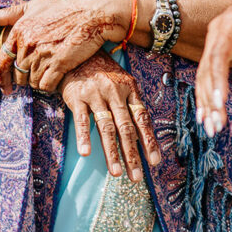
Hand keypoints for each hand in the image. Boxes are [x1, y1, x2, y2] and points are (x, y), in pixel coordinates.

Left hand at [0, 0, 125, 93]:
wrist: (93, 12)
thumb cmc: (65, 7)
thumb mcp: (35, 5)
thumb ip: (8, 13)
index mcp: (19, 30)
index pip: (1, 61)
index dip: (1, 78)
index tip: (6, 88)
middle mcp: (28, 43)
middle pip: (19, 74)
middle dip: (26, 79)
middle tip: (38, 76)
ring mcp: (43, 54)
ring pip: (33, 82)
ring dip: (40, 81)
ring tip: (51, 73)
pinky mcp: (59, 63)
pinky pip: (46, 85)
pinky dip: (51, 86)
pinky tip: (58, 78)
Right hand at [60, 53, 162, 180]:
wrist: (78, 54)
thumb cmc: (104, 74)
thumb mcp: (123, 83)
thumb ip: (132, 106)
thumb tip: (145, 136)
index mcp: (130, 89)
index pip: (142, 119)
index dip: (149, 141)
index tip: (154, 162)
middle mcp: (115, 92)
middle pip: (126, 127)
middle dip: (132, 154)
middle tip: (136, 177)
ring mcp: (96, 94)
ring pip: (106, 127)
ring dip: (112, 152)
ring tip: (116, 173)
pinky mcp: (77, 96)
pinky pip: (81, 120)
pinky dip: (83, 137)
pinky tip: (86, 153)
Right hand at [194, 0, 231, 136]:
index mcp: (231, 21)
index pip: (218, 54)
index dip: (217, 80)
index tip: (221, 102)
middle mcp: (217, 30)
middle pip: (207, 67)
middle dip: (209, 97)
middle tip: (216, 125)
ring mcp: (216, 39)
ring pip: (204, 73)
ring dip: (206, 101)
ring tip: (211, 127)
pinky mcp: (219, 49)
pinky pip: (209, 73)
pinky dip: (207, 94)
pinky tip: (207, 115)